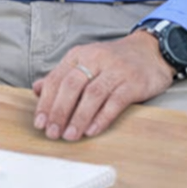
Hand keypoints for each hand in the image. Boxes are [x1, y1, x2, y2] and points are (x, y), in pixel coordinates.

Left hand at [31, 31, 173, 140]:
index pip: (57, 78)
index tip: (39, 123)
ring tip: (69, 136)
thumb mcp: (85, 62)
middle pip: (72, 86)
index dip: (46, 102)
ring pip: (92, 95)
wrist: (150, 51)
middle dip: (59, 111)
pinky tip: (92, 131)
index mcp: (80, 55)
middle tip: (52, 133)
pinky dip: (102, 118)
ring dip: (78, 118)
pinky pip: (115, 102)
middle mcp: (96, 59)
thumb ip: (62, 76)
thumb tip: (36, 90)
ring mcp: (115, 70)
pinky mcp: (133, 83)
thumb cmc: (113, 61)